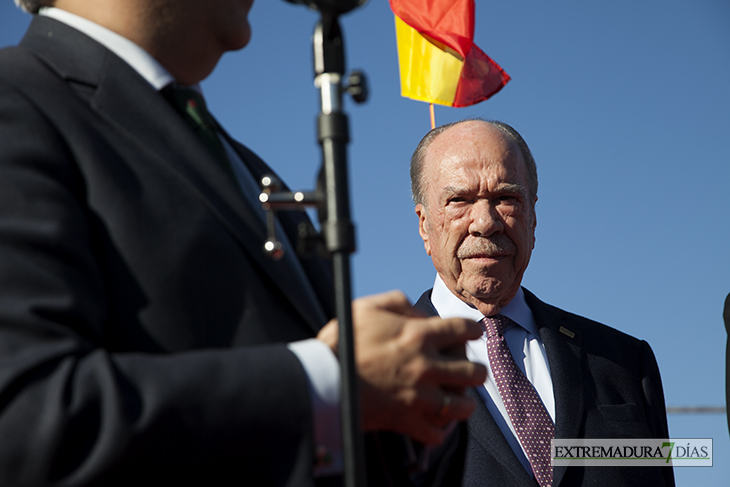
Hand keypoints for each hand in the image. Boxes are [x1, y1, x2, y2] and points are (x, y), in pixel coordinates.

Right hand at [317, 290, 486, 444]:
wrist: (321, 379)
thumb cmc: (341, 342)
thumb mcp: (366, 307)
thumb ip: (397, 303)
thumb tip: (419, 312)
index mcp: (418, 335)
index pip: (463, 329)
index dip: (474, 330)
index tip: (474, 333)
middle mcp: (425, 365)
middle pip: (474, 371)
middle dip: (476, 370)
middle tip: (468, 370)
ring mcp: (419, 396)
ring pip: (462, 405)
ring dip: (463, 402)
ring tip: (457, 399)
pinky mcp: (407, 420)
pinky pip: (436, 433)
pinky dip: (438, 430)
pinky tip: (433, 422)